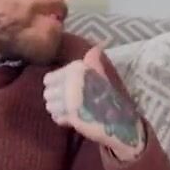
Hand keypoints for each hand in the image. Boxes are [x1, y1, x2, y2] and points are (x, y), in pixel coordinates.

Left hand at [42, 43, 145, 161]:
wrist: (121, 122)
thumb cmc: (112, 97)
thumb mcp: (104, 74)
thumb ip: (94, 61)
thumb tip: (96, 47)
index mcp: (78, 68)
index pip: (49, 78)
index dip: (56, 85)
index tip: (67, 89)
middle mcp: (72, 81)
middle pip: (48, 93)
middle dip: (55, 98)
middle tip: (67, 102)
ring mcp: (71, 100)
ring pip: (50, 106)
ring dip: (58, 109)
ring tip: (70, 110)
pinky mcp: (72, 117)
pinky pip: (57, 118)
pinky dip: (62, 119)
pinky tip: (72, 119)